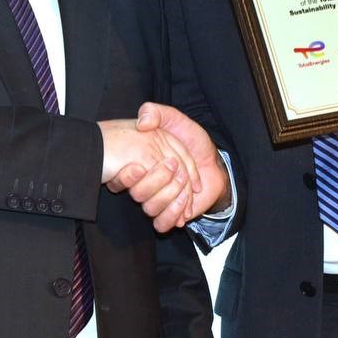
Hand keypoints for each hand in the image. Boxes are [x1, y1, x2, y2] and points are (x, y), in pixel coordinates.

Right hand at [106, 103, 229, 232]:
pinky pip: (161, 224)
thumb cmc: (192, 139)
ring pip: (150, 209)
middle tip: (175, 171)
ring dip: (170, 198)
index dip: (131, 174)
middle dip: (159, 183)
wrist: (213, 161)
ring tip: (186, 189)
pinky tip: (187, 207)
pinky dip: (173, 215)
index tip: (143, 166)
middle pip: (138, 193)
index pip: (124, 175)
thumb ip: (157, 113)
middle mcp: (144, 181)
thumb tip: (142, 123)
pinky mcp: (167, 214)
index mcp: (138, 160)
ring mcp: (155, 199)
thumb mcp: (175, 119)